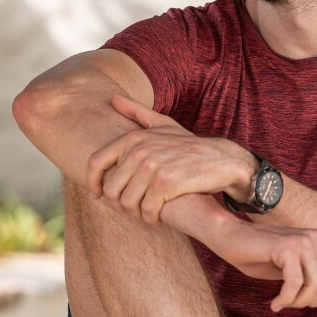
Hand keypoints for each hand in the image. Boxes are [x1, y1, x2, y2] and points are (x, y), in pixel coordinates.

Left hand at [88, 94, 253, 222]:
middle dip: (120, 203)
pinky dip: (151, 218)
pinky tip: (157, 216)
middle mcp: (139, 150)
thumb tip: (113, 98)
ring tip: (146, 211)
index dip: (93, 183)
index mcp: (132, 138)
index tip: (98, 195)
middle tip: (133, 206)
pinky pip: (147, 210)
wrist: (223, 160)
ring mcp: (152, 167)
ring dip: (136, 212)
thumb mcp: (163, 124)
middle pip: (111, 189)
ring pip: (127, 202)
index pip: (95, 163)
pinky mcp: (167, 184)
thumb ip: (136, 112)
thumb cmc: (189, 146)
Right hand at [204, 217, 316, 311]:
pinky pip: (294, 285)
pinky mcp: (287, 248)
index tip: (295, 301)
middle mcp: (315, 238)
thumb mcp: (290, 265)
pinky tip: (273, 303)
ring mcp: (302, 241)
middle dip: (309, 302)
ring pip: (316, 287)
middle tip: (287, 304)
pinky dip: (285, 299)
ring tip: (280, 303)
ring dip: (297, 302)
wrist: (227, 237)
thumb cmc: (255, 253)